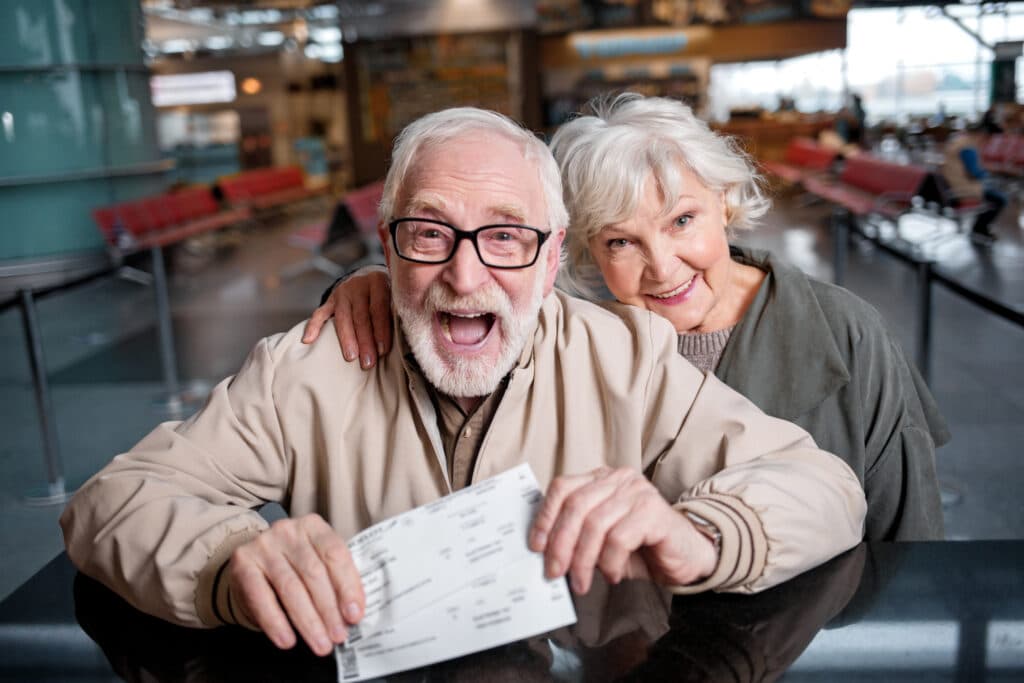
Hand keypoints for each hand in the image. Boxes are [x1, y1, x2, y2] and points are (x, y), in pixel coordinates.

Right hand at [227, 514, 364, 655]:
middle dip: (329, 610)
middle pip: (314, 573)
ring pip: (291, 588)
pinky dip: (276, 622)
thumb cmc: (293, 566)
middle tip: (338, 636)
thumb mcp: (317, 562)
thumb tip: (353, 614)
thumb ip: (335, 580)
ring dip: (308, 621)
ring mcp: (263, 545)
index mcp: (314, 526)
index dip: (348, 586)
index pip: (335, 554)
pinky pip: (261, 598)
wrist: (252, 563)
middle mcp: (288, 531)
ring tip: (319, 643)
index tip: (355, 615)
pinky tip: (287, 640)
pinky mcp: (242, 564)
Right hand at [301, 268, 392, 368]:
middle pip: (361, 316)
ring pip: (342, 317)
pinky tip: (308, 341)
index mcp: (378, 281)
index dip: (381, 330)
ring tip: (351, 358)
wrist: (368, 276)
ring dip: (346, 339)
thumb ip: (396, 311)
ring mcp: (342, 291)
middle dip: (365, 341)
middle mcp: (358, 284)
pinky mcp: (330, 299)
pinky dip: (313, 327)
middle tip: (368, 362)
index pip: (379, 309)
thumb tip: (403, 340)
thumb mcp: (395, 295)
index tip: (383, 351)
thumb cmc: (387, 293)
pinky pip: (319, 313)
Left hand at [528, 467, 717, 593]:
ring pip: (595, 524)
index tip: (535, 546)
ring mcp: (638, 492)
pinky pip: (619, 538)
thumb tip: (544, 552)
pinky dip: (610, 562)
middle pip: (575, 506)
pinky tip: (613, 574)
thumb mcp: (601, 538)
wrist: (687, 555)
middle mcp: (618, 479)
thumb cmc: (641, 547)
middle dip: (560, 544)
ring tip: (583, 582)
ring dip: (583, 560)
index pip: (563, 488)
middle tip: (555, 572)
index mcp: (601, 479)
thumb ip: (577, 535)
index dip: (545, 517)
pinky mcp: (654, 512)